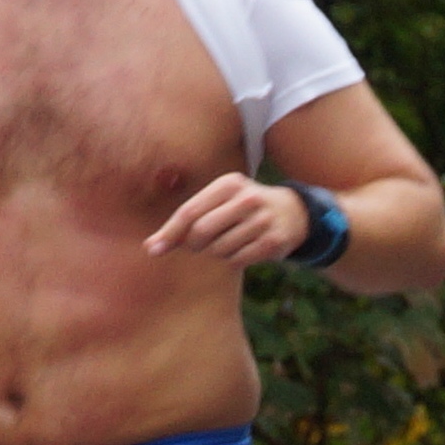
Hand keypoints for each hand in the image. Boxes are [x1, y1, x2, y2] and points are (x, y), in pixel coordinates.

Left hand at [146, 171, 316, 265]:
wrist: (293, 213)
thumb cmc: (242, 208)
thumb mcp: (219, 202)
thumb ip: (187, 220)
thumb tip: (151, 247)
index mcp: (229, 184)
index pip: (189, 211)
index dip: (170, 232)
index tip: (154, 249)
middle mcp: (246, 199)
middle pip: (202, 232)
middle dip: (195, 244)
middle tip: (201, 245)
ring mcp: (262, 220)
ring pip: (219, 249)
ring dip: (216, 253)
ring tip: (228, 243)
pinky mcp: (273, 241)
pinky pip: (238, 260)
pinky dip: (233, 260)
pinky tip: (242, 250)